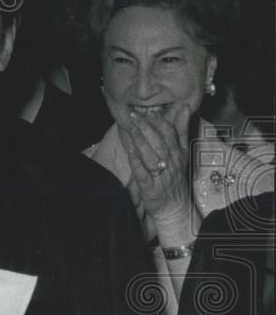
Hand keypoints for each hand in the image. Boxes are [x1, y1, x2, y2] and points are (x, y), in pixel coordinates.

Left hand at [119, 103, 193, 239]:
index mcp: (179, 153)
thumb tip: (184, 107)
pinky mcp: (150, 188)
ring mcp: (161, 175)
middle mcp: (172, 163)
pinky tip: (130, 152)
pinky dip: (137, 162)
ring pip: (151, 155)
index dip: (159, 121)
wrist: (176, 207)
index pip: (171, 133)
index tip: (147, 111)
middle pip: (160, 141)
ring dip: (140, 141)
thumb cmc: (176, 177)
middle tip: (134, 115)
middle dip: (147, 127)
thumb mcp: (183, 152)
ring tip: (130, 128)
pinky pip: (143, 173)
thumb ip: (181, 130)